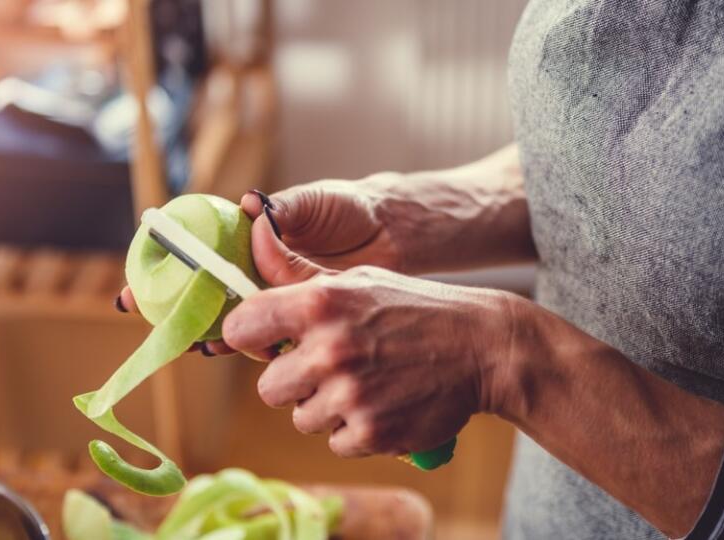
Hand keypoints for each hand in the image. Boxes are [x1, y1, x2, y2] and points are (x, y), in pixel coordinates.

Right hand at [117, 175, 402, 353]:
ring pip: (231, 316)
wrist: (391, 231)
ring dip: (205, 330)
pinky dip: (246, 342)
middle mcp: (255, 267)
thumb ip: (282, 210)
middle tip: (145, 319)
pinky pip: (267, 331)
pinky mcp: (298, 315)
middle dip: (171, 307)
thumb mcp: (314, 201)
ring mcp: (275, 293)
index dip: (164, 267)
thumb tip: (250, 204)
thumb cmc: (349, 207)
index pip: (198, 252)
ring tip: (185, 340)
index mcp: (250, 237)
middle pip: (204, 291)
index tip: (134, 285)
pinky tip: (227, 349)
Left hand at [220, 256, 517, 456]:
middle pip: (268, 388)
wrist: (481, 346)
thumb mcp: (359, 282)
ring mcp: (350, 395)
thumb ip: (301, 284)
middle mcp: (329, 349)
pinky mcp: (372, 431)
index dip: (250, 338)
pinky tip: (385, 403)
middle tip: (331, 369)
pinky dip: (357, 430)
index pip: (242, 327)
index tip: (266, 343)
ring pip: (302, 419)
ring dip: (327, 408)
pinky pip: (336, 442)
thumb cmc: (412, 309)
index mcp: (320, 302)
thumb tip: (251, 261)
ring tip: (367, 384)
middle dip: (295, 383)